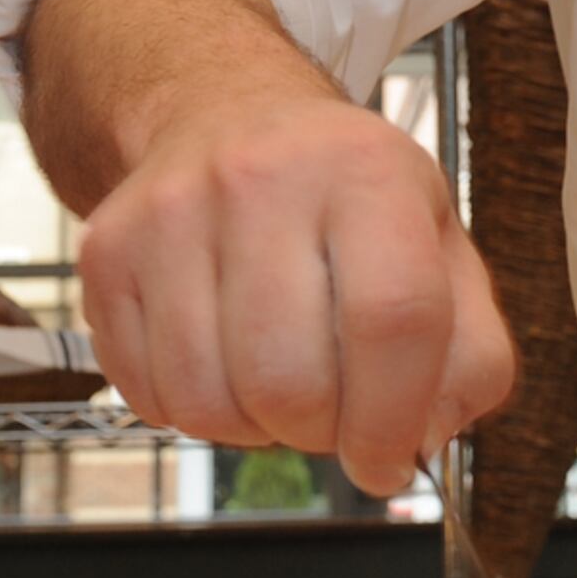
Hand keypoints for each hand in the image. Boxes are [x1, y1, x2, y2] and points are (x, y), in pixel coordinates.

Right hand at [74, 87, 515, 498]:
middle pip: (290, 380)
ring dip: (254, 429)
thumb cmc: (348, 203)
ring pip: (209, 402)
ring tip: (277, 382)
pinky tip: (224, 365)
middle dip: (319, 432)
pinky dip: (195, 414)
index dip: (392, 420)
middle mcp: (261, 176)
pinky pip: (149, 395)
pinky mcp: (107, 251)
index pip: (392, 320)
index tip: (389, 461)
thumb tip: (422, 442)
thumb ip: (470, 355)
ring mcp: (171, 212)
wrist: (229, 116)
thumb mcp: (441, 249)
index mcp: (367, 171)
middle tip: (331, 411)